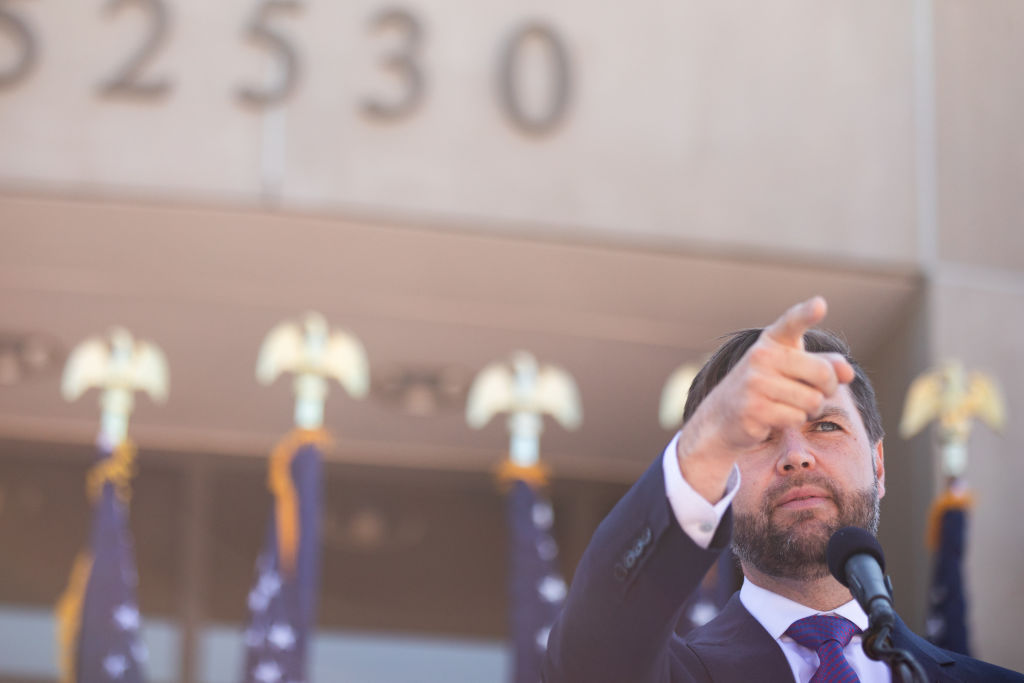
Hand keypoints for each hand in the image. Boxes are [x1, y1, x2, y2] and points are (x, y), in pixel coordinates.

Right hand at [676, 296, 853, 500]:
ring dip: (808, 408)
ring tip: (788, 404)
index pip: (792, 322)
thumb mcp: (793, 368)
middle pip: (823, 373)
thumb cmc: (767, 386)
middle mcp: (762, 356)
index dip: (807, 313)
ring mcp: (755, 382)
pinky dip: (793, 421)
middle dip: (827, 388)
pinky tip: (775, 416)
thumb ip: (824, 364)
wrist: (724, 414)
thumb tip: (848, 372)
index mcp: (773, 340)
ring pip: (813, 400)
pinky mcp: (754, 409)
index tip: (820, 305)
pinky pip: (797, 418)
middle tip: (813, 391)